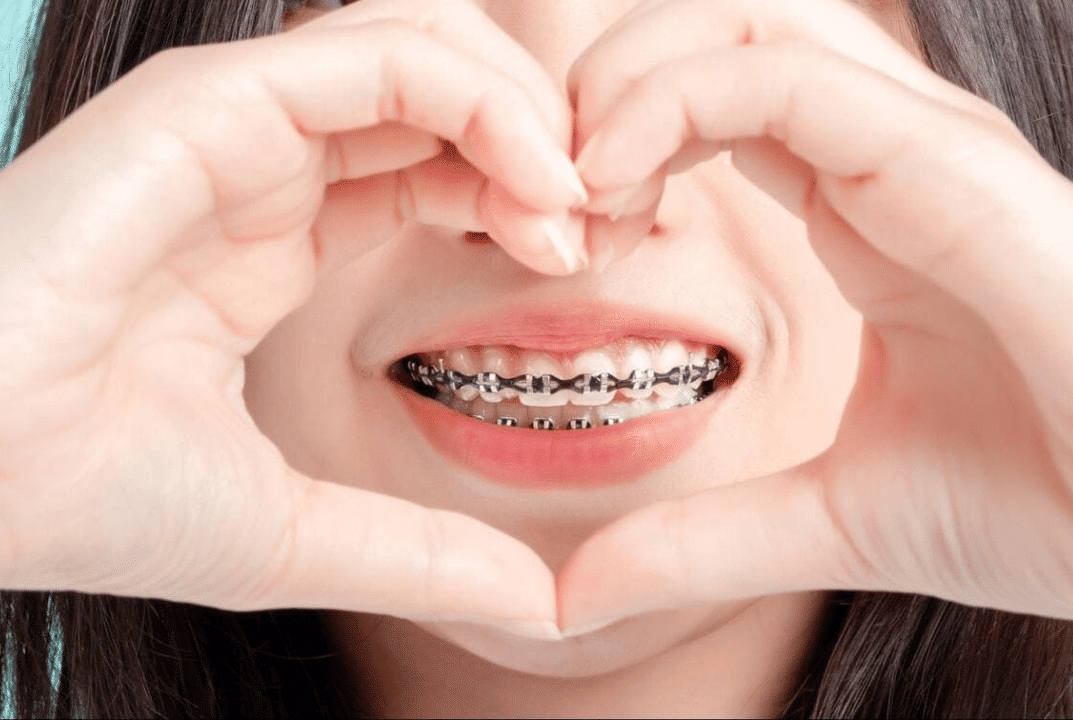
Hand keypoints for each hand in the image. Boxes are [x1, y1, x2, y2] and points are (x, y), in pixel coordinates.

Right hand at [0, 0, 586, 633]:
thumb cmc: (93, 502)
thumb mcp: (299, 533)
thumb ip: (421, 555)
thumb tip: (541, 607)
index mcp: (284, 236)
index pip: (440, 167)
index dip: (531, 196)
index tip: (592, 256)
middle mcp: (267, 168)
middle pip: (448, 96)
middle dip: (547, 141)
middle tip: (610, 218)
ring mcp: (238, 130)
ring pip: (423, 50)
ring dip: (525, 112)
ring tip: (576, 205)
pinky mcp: (206, 109)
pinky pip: (376, 54)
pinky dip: (476, 97)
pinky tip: (535, 183)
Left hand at [558, 0, 1072, 629]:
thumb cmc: (1037, 505)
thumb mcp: (824, 517)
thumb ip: (697, 538)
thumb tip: (572, 596)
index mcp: (854, 204)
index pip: (703, 103)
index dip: (605, 150)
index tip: (552, 240)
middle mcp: (881, 153)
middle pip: (708, 34)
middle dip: (598, 94)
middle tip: (541, 199)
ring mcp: (916, 145)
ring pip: (738, 25)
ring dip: (621, 88)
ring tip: (571, 191)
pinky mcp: (945, 163)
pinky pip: (782, 77)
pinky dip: (670, 104)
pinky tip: (609, 186)